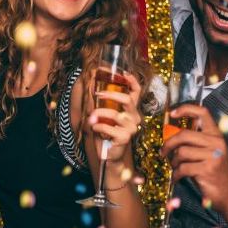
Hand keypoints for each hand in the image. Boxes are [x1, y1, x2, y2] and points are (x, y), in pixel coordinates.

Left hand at [86, 70, 141, 191]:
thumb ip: (102, 102)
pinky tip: (95, 129)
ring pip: (114, 114)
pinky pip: (108, 127)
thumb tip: (91, 84)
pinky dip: (98, 126)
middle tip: (97, 95)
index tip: (122, 73)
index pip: (136, 92)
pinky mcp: (125, 138)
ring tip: (91, 119)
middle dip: (110, 95)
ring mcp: (131, 128)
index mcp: (131, 110)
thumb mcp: (104, 115)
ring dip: (98, 114)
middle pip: (127, 99)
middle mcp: (134, 117)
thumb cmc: (107, 133)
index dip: (131, 81)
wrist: (109, 155)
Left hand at [163, 102, 227, 211]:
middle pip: (184, 134)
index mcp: (217, 136)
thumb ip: (195, 142)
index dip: (186, 109)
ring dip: (174, 162)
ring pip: (181, 152)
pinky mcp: (207, 170)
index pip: (202, 113)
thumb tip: (171, 135)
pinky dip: (176, 174)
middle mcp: (216, 143)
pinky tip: (178, 178)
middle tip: (163, 152)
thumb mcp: (209, 153)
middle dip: (169, 144)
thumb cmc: (215, 173)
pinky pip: (183, 168)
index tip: (173, 113)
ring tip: (176, 168)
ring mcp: (213, 156)